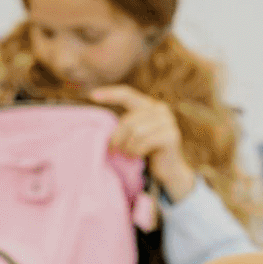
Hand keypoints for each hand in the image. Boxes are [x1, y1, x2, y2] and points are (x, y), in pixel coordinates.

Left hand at [88, 84, 194, 198]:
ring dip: (127, 146)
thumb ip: (126, 123)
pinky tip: (135, 157)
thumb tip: (100, 124)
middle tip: (112, 151)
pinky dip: (136, 151)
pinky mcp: (171, 136)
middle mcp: (161, 109)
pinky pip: (145, 142)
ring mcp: (168, 122)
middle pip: (128, 120)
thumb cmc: (146, 150)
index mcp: (150, 104)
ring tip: (126, 154)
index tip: (91, 96)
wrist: (169, 170)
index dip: (109, 94)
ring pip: (136, 131)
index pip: (127, 94)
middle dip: (117, 137)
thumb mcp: (135, 133)